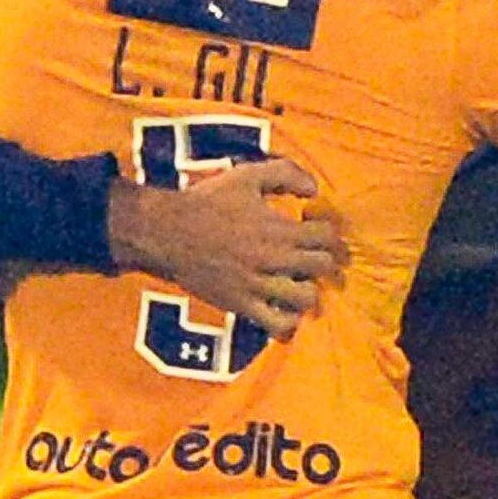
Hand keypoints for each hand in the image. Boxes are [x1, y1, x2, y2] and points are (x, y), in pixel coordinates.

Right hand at [109, 155, 345, 335]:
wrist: (168, 231)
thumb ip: (286, 174)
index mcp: (278, 228)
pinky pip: (277, 324)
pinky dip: (288, 320)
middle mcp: (273, 259)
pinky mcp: (241, 305)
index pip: (327, 237)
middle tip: (316, 259)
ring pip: (306, 299)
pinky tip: (284, 309)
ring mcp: (258, 285)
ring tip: (299, 283)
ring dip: (309, 290)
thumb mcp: (247, 176)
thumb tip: (315, 190)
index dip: (329, 233)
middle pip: (323, 267)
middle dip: (325, 261)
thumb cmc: (208, 201)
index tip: (319, 233)